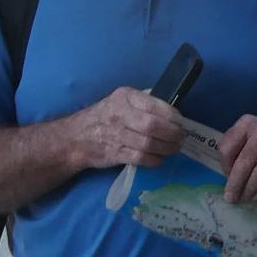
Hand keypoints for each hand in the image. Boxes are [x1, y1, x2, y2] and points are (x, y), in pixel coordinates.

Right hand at [61, 87, 184, 172]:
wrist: (75, 137)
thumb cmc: (105, 117)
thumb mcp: (121, 100)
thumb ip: (144, 102)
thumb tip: (172, 111)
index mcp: (125, 97)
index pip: (155, 105)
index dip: (173, 115)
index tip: (181, 121)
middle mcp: (120, 114)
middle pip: (153, 126)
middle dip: (173, 133)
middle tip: (181, 137)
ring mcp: (117, 135)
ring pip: (150, 144)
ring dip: (167, 148)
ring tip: (174, 148)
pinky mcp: (116, 154)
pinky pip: (142, 159)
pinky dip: (155, 160)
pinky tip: (159, 157)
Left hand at [216, 114, 256, 204]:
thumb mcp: (252, 130)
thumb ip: (238, 145)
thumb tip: (228, 173)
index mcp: (247, 123)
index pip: (226, 148)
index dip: (224, 166)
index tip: (227, 176)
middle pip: (242, 165)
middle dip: (234, 185)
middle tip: (230, 197)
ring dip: (248, 191)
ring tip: (244, 198)